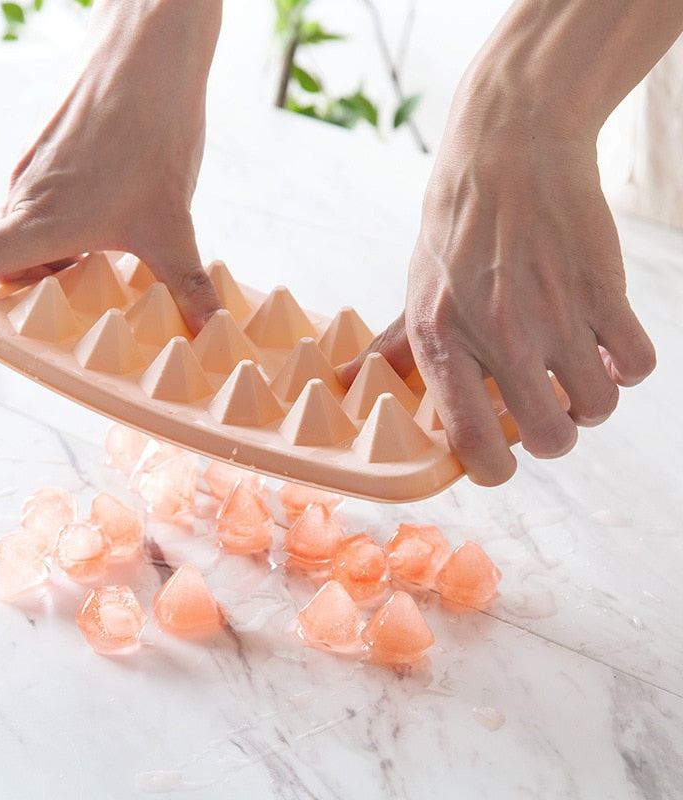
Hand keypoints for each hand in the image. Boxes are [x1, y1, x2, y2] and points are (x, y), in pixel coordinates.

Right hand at [0, 0, 222, 333]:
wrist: (149, 57)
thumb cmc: (150, 137)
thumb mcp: (174, 228)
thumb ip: (187, 285)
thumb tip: (212, 327)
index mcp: (39, 222)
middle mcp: (25, 194)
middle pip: (2, 254)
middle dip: (31, 285)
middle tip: (74, 305)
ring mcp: (36, 169)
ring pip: (24, 225)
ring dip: (51, 254)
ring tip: (99, 270)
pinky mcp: (53, 149)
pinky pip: (43, 198)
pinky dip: (63, 224)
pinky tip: (111, 227)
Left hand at [342, 89, 655, 485]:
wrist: (507, 155)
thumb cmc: (455, 231)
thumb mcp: (416, 293)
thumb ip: (390, 349)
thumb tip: (345, 381)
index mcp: (444, 344)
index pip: (473, 444)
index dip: (493, 468)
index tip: (500, 459)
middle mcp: (500, 338)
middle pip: (552, 440)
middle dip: (551, 436)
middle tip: (542, 408)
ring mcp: (556, 316)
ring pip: (597, 409)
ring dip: (589, 401)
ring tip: (572, 372)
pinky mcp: (603, 290)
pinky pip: (637, 365)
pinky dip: (626, 365)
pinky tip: (604, 346)